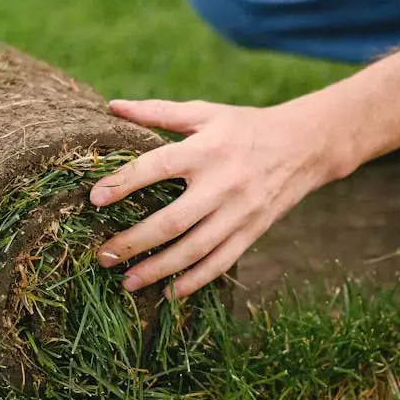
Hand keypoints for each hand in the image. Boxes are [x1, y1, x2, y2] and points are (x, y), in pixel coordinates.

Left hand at [90, 98, 342, 297]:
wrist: (305, 145)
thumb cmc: (245, 126)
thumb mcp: (205, 112)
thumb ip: (159, 112)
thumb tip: (113, 106)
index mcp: (205, 149)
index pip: (156, 167)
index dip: (124, 182)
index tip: (94, 199)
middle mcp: (222, 184)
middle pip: (171, 221)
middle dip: (133, 241)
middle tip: (103, 254)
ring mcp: (239, 212)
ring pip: (194, 250)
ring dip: (158, 269)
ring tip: (127, 281)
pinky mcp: (252, 231)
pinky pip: (220, 262)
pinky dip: (194, 281)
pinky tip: (169, 292)